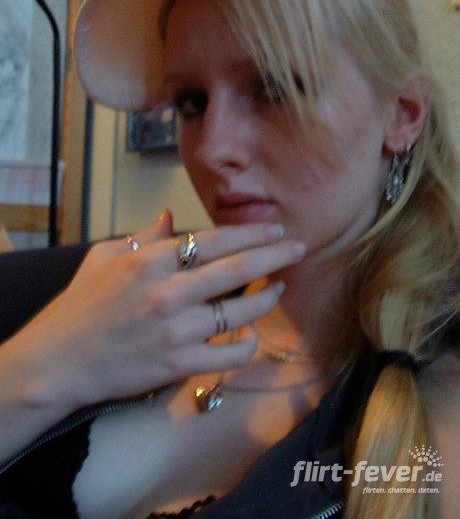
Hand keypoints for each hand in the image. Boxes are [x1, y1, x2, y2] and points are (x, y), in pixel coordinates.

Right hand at [19, 211, 306, 410]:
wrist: (59, 359)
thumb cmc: (81, 304)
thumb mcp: (105, 258)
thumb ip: (143, 237)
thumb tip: (172, 217)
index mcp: (151, 261)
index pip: (214, 240)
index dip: (251, 233)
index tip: (275, 230)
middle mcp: (169, 293)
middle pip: (237, 269)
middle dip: (275, 255)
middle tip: (299, 248)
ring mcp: (176, 331)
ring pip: (240, 313)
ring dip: (267, 298)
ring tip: (278, 288)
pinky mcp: (178, 364)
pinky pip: (228, 355)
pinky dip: (247, 345)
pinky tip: (251, 336)